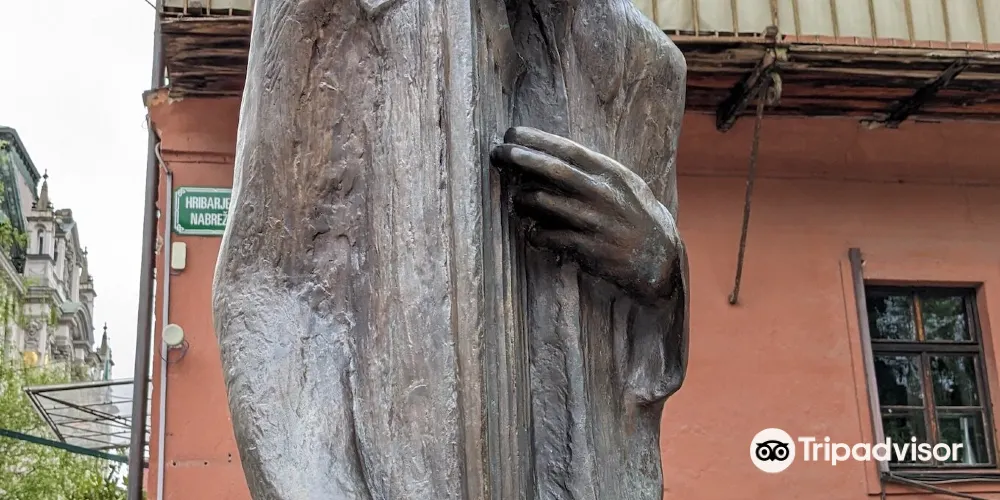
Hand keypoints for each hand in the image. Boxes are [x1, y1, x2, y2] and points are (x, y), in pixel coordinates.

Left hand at [491, 126, 680, 301]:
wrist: (659, 257)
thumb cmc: (633, 215)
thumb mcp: (622, 184)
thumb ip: (591, 170)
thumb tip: (549, 155)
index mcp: (609, 173)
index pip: (567, 149)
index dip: (536, 139)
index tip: (511, 132)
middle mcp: (601, 194)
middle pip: (552, 170)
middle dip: (520, 158)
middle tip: (497, 152)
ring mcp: (594, 221)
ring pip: (544, 203)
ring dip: (522, 200)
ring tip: (517, 201)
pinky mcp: (588, 248)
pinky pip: (549, 236)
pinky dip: (536, 233)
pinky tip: (534, 232)